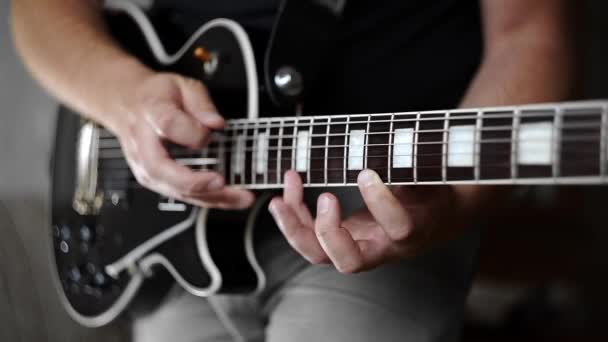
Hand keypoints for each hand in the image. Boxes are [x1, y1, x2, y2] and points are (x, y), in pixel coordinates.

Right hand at [111, 72, 253, 208]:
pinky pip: (180, 194)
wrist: (128, 104)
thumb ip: (201, 103)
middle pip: (161, 169)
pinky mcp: (154, 180)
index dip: (191, 132)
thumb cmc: (156, 97)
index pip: (168, 124)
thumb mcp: (183, 86)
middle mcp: (143, 144)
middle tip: (222, 183)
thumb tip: (216, 123)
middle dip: (194, 181)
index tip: (210, 134)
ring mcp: (145, 166)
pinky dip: (206, 199)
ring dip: (208, 197)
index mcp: (152, 112)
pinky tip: (228, 199)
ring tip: (239, 197)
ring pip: (172, 189)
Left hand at [268, 170, 489, 272]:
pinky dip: (294, 218)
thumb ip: (415, 166)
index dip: (381, 203)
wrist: (433, 220)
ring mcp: (358, 248)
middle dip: (328, 232)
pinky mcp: (341, 240)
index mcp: (411, 232)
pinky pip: (311, 239)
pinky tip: (287, 193)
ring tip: (279, 199)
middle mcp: (382, 248)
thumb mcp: (433, 178)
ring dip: (295, 228)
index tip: (366, 173)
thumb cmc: (432, 195)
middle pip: (348, 261)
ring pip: (319, 254)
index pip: (398, 227)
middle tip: (325, 197)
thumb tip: (400, 142)